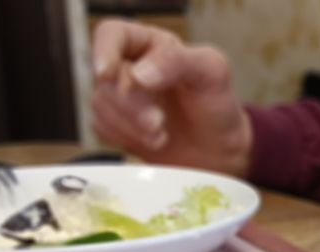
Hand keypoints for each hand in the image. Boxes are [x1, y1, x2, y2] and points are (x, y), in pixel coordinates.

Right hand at [91, 19, 252, 177]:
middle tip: (158, 124)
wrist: (219, 150)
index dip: (104, 52)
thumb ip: (178, 61)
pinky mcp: (117, 124)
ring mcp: (121, 96)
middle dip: (131, 106)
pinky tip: (152, 142)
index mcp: (151, 44)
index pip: (112, 34)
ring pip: (101, 104)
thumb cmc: (217, 105)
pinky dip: (126, 138)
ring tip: (162, 137)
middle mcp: (131, 65)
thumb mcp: (212, 73)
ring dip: (131, 126)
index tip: (108, 75)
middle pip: (106, 78)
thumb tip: (138, 74)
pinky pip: (102, 128)